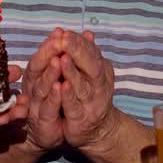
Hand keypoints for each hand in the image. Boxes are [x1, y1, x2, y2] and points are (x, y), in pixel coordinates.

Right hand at [22, 29, 67, 151]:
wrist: (52, 133)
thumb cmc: (54, 101)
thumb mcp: (61, 78)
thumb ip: (65, 57)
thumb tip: (77, 34)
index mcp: (37, 75)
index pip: (41, 56)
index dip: (49, 44)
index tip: (60, 32)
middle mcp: (33, 87)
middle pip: (37, 67)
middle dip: (47, 53)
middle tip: (58, 39)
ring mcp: (36, 105)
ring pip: (41, 87)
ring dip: (50, 73)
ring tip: (58, 60)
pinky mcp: (42, 122)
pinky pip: (48, 109)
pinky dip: (54, 98)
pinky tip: (61, 87)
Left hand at [58, 30, 118, 149]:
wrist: (96, 131)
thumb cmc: (89, 96)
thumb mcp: (89, 74)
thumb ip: (86, 55)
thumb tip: (87, 33)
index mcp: (101, 70)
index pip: (91, 52)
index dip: (78, 42)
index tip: (65, 32)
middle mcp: (100, 85)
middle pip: (90, 65)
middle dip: (76, 51)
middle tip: (64, 39)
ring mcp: (91, 103)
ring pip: (81, 85)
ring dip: (72, 72)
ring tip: (62, 58)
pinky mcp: (81, 119)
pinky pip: (74, 107)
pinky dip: (68, 96)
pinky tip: (61, 86)